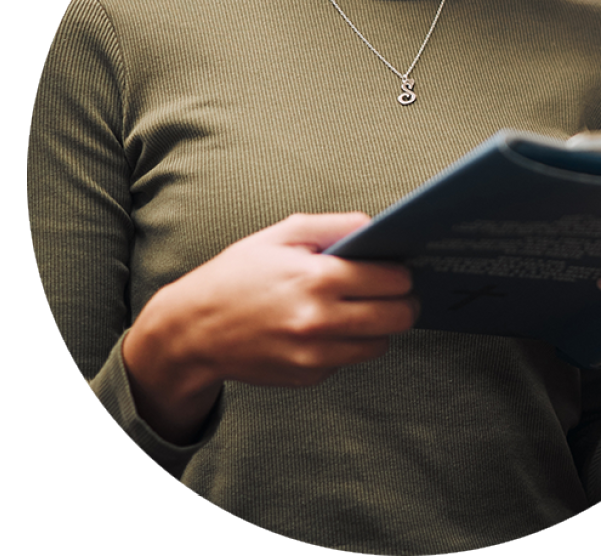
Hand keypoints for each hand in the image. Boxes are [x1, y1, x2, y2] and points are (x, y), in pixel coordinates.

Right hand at [123, 212, 418, 441]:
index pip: (391, 279)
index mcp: (317, 278)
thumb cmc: (238, 275)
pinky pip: (349, 359)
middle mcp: (320, 320)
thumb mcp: (281, 234)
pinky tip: (328, 326)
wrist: (195, 329)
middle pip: (398, 316)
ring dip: (380, 325)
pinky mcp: (309, 376)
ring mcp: (315, 354)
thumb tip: (375, 226)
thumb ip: (334, 225)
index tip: (397, 266)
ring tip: (363, 307)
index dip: (401, 271)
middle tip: (397, 290)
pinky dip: (348, 344)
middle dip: (405, 300)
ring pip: (380, 343)